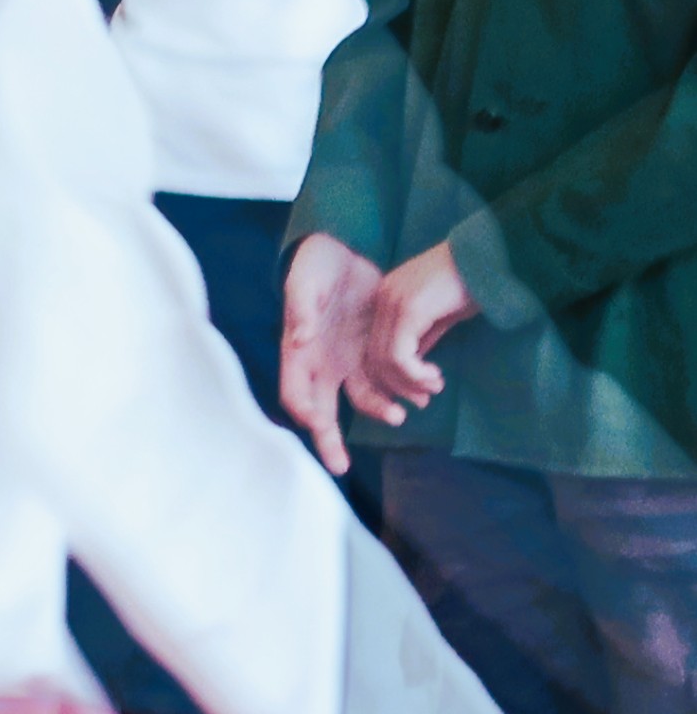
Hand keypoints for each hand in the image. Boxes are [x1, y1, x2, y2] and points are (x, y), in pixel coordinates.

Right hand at [282, 236, 381, 473]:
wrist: (348, 247)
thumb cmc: (318, 262)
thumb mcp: (306, 279)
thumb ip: (301, 307)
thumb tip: (299, 338)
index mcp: (299, 350)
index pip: (295, 392)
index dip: (305, 413)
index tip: (320, 427)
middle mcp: (322, 363)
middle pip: (321, 411)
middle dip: (329, 440)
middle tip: (338, 466)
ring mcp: (348, 359)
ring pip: (359, 399)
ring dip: (376, 411)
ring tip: (400, 413)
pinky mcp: (373, 351)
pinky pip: (385, 381)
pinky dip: (398, 392)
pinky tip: (419, 396)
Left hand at [353, 241, 476, 425]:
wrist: (493, 256)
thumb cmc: (475, 282)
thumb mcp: (442, 314)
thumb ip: (423, 336)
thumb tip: (413, 366)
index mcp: (386, 296)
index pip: (373, 345)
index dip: (390, 376)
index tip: (418, 393)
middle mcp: (382, 298)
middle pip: (373, 355)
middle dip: (397, 385)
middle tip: (423, 400)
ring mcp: (392, 302)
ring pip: (384, 359)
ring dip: (409, 383)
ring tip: (434, 388)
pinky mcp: (408, 309)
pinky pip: (399, 355)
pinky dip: (414, 374)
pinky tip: (434, 378)